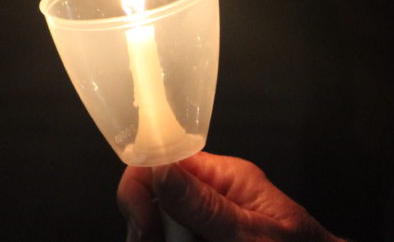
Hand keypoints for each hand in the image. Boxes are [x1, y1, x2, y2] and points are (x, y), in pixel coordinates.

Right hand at [118, 152, 343, 241]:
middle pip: (151, 199)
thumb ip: (207, 206)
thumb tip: (161, 168)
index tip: (144, 227)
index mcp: (225, 177)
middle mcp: (213, 195)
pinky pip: (174, 238)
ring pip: (159, 226)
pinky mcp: (204, 237)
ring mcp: (207, 221)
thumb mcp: (254, 236)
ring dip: (159, 240)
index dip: (139, 188)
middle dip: (146, 229)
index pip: (161, 159)